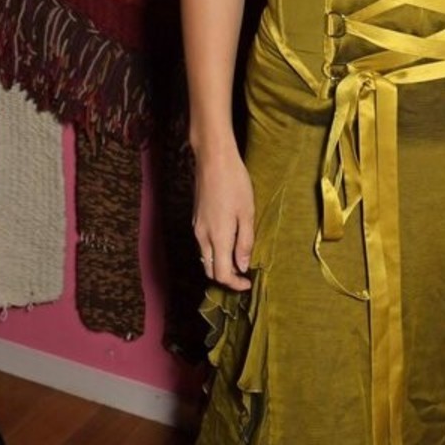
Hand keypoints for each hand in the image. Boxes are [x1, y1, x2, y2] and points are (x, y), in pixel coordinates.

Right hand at [192, 147, 255, 290]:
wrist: (213, 160)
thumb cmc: (235, 184)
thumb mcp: (247, 214)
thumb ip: (244, 242)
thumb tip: (242, 266)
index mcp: (217, 238)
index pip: (221, 274)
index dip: (235, 284)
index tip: (248, 283)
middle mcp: (202, 237)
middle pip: (210, 270)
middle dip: (226, 278)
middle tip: (244, 276)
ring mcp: (196, 227)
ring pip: (205, 257)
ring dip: (219, 265)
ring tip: (238, 260)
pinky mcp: (196, 219)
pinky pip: (203, 244)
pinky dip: (214, 252)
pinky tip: (228, 243)